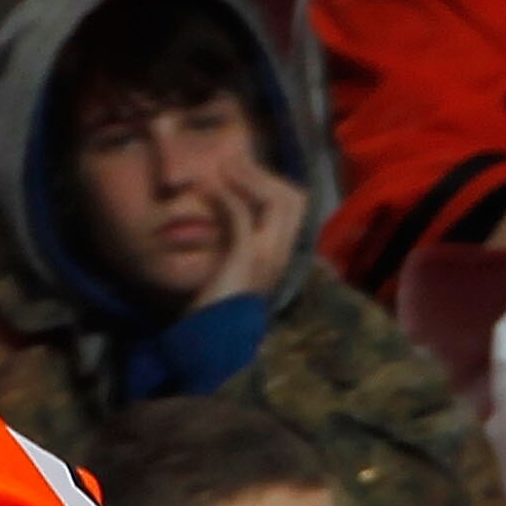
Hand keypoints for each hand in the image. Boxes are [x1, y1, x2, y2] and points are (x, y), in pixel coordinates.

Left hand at [192, 155, 307, 308]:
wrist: (213, 341)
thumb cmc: (219, 304)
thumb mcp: (235, 263)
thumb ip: (240, 237)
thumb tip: (227, 205)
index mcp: (283, 254)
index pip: (297, 206)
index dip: (273, 181)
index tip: (243, 173)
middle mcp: (283, 254)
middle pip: (294, 198)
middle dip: (263, 173)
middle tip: (233, 164)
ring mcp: (269, 257)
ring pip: (277, 200)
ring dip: (248, 178)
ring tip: (223, 170)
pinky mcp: (247, 259)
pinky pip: (243, 215)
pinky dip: (225, 197)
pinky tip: (207, 192)